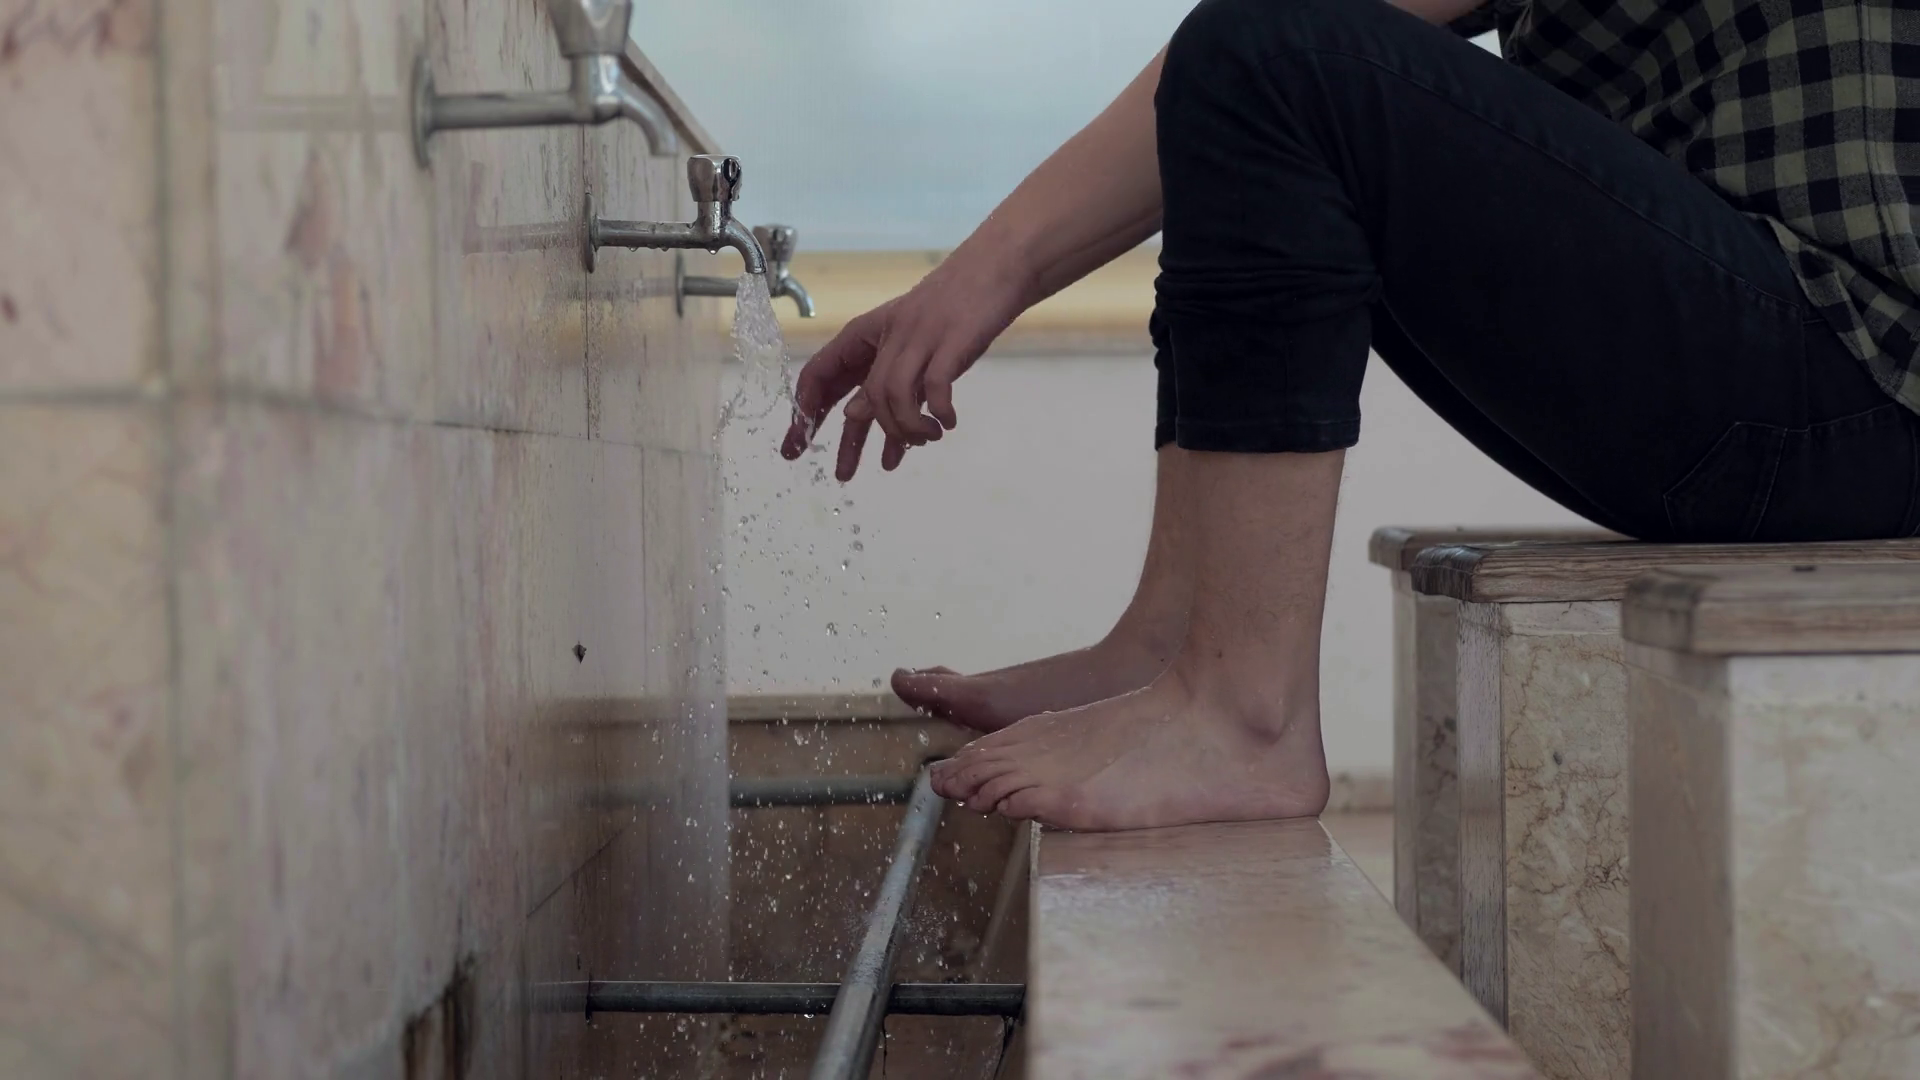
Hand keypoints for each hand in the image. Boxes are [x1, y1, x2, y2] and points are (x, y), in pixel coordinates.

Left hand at [779, 247, 1031, 479]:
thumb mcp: (907, 341)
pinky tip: (947, 423)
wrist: (995, 266)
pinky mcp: (953, 342)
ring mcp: (920, 337)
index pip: (821, 372)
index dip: (806, 410)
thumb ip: (883, 375)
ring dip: (905, 429)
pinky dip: (937, 412)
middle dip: (849, 442)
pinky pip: (935, 386)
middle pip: (860, 395)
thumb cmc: (952, 305)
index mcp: (869, 331)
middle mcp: (889, 335)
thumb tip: (857, 416)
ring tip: (924, 440)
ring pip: (893, 395)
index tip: (796, 444)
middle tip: (845, 475)